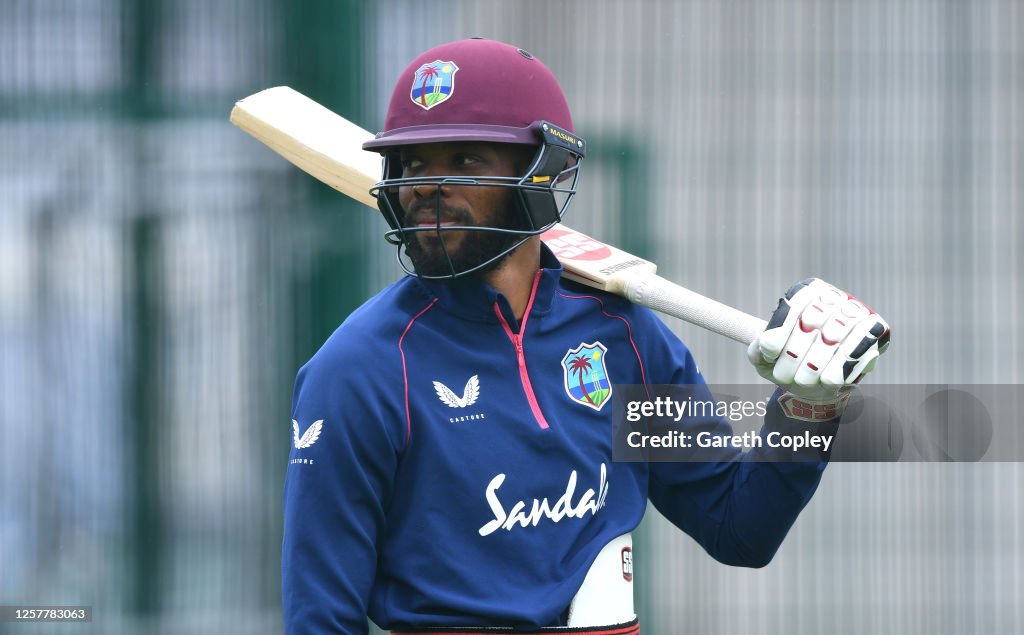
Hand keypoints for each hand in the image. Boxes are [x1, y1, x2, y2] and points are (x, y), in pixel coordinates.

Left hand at [747, 278, 890, 421]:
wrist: (820, 384)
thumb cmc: (791, 364)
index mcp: (806, 294)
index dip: (781, 329)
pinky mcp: (875, 330)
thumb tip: (762, 344)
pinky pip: (858, 349)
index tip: (769, 351)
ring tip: (801, 382)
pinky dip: (840, 368)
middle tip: (783, 376)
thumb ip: (759, 350)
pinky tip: (827, 381)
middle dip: (796, 352)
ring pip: (835, 335)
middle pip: (814, 319)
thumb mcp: (768, 358)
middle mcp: (833, 297)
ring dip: (815, 364)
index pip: (794, 305)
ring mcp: (856, 312)